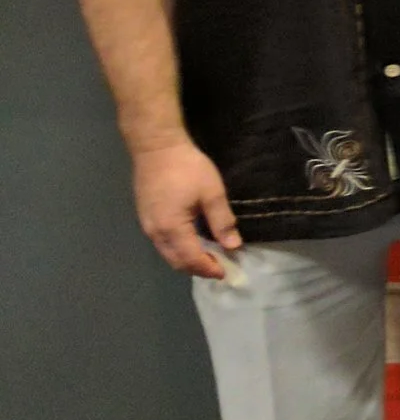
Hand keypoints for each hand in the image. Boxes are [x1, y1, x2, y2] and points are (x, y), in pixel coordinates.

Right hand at [132, 138, 240, 278]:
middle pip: (176, 261)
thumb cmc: (187, 168)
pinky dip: (177, 249)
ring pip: (167, 253)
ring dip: (187, 260)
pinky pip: (162, 242)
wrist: (157, 147)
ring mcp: (146, 225)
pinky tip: (193, 242)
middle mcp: (155, 232)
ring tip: (209, 257)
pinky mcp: (145, 216)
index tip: (226, 272)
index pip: (191, 259)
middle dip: (197, 268)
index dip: (209, 268)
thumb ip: (222, 222)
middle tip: (219, 268)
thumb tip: (233, 246)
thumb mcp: (212, 193)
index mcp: (171, 228)